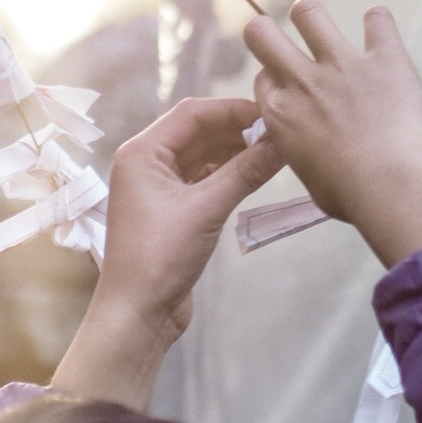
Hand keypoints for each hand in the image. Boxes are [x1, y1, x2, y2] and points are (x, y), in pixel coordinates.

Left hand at [51, 96, 281, 408]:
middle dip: (237, 129)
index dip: (233, 109)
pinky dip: (229, 173)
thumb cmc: (160, 257)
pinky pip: (205, 178)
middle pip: (199, 131)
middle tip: (279, 131)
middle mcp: (147, 163)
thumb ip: (246, 172)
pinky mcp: (173, 209)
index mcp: (142, 152)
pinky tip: (256, 173)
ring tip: (275, 151)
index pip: (192, 113)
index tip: (271, 113)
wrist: (138, 313)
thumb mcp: (207, 209)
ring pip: (204, 155)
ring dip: (236, 152)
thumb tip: (283, 142)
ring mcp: (159, 187)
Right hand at [243, 0, 421, 268]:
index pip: (262, 80)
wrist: (390, 183)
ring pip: (309, 14)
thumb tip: (315, 149)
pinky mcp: (384, 58)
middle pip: (262, 34)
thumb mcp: (308, 175)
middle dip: (266, 31)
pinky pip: (378, 23)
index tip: (287, 88)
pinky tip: (379, 24)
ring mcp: (342, 64)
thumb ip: (304, 149)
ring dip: (310, 14)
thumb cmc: (347, 194)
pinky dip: (378, 22)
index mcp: (280, 114)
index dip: (274, 80)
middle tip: (283, 39)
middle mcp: (302, 81)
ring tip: (316, 21)